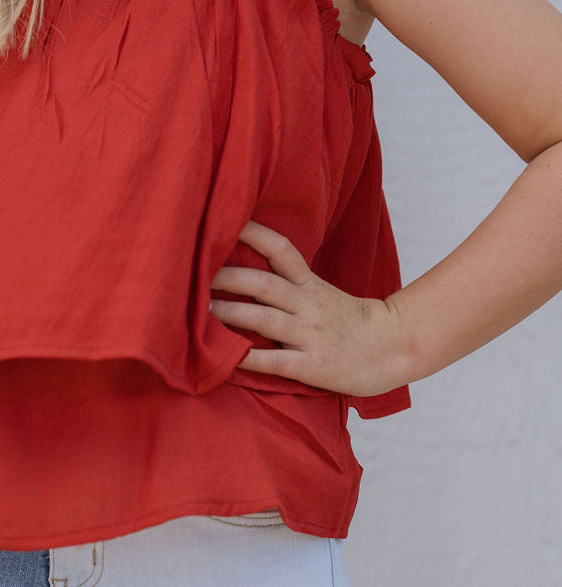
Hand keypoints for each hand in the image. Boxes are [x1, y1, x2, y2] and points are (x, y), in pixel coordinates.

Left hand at [209, 220, 406, 396]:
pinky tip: (226, 359)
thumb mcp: (320, 292)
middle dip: (226, 277)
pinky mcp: (313, 365)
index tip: (224, 220)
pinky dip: (250, 359)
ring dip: (230, 312)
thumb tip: (242, 269)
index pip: (281, 250)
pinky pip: (276, 361)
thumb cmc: (349, 321)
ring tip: (199, 310)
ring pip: (263, 319)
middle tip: (192, 273)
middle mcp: (307, 304)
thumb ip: (287, 282)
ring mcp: (310, 335)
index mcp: (309, 284)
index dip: (253, 234)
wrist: (393, 347)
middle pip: (263, 284)